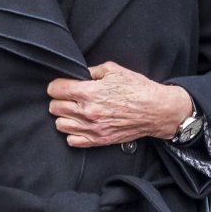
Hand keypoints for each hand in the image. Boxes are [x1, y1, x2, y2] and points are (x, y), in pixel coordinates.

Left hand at [46, 62, 192, 147]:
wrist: (156, 110)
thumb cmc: (138, 88)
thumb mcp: (114, 70)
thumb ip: (91, 71)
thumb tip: (78, 74)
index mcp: (89, 92)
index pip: (55, 90)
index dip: (56, 85)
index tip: (61, 85)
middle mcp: (87, 112)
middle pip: (54, 107)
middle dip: (59, 100)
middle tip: (68, 97)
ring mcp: (92, 128)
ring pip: (60, 125)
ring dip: (64, 117)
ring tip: (73, 111)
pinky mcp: (99, 140)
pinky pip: (72, 141)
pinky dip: (72, 133)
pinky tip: (80, 125)